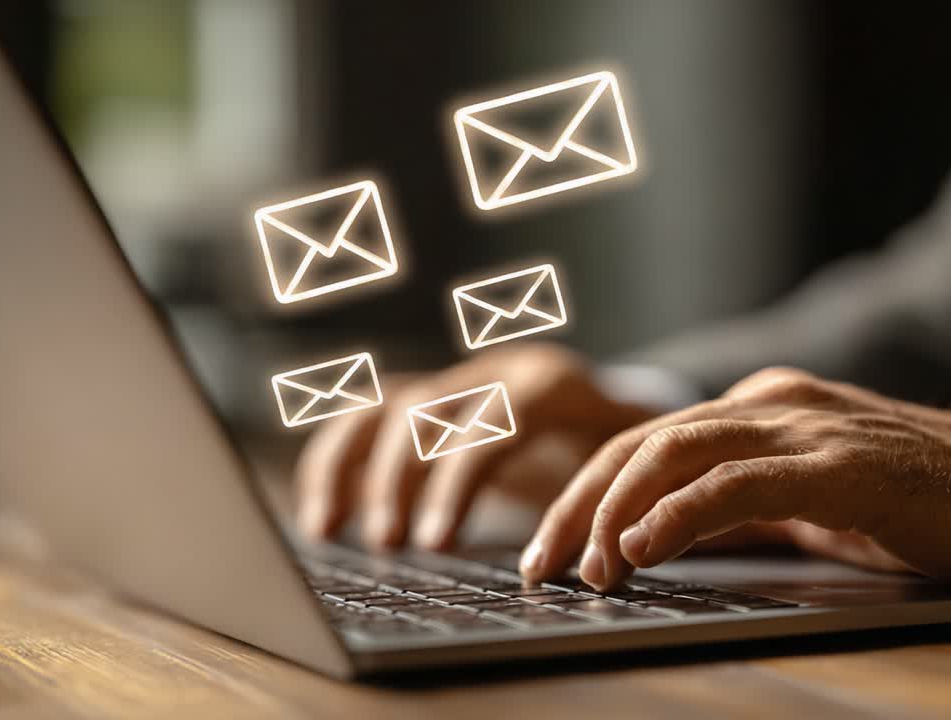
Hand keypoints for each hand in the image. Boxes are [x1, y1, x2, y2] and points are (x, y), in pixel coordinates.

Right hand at [294, 344, 655, 549]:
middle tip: (388, 544)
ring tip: (327, 530)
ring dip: (348, 466)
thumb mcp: (629, 466)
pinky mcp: (427, 401)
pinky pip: (363, 419)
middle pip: (425, 410)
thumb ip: (611, 494)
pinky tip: (321, 515)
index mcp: (548, 382)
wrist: (615, 410)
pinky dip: (334, 462)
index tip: (436, 542)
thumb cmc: (624, 452)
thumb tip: (600, 550)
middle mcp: (493, 371)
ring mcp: (454, 381)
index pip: (492, 420)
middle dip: (398, 479)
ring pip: (382, 407)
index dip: (458, 480)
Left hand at [520, 367, 950, 589]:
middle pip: (643, 443)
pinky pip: (741, 482)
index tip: (551, 549)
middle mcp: (772, 402)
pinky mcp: (840, 464)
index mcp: (760, 406)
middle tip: (541, 565)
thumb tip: (660, 538)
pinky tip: (644, 546)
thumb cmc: (919, 503)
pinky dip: (683, 514)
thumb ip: (738, 507)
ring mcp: (806, 426)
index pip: (647, 443)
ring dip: (617, 511)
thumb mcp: (808, 504)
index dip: (588, 494)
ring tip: (586, 565)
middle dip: (579, 504)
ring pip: (676, 452)